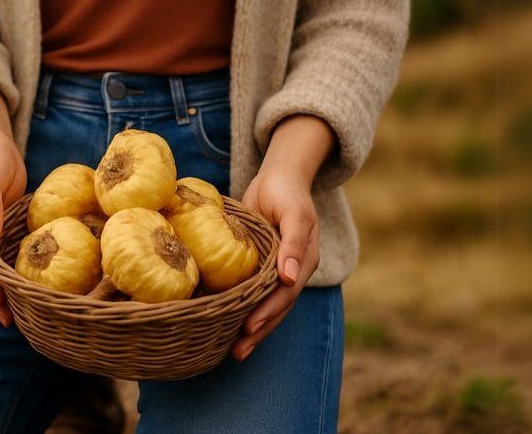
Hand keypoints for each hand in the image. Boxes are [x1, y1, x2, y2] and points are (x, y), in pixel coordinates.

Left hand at [231, 115, 333, 360]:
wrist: (279, 178)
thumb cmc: (285, 192)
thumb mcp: (294, 212)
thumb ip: (293, 242)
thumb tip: (289, 277)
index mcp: (304, 260)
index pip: (285, 294)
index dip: (267, 312)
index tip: (248, 327)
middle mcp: (293, 270)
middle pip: (277, 308)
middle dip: (259, 331)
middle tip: (237, 352)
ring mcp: (279, 271)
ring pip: (267, 306)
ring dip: (253, 330)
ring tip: (235, 351)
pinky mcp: (264, 268)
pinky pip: (256, 294)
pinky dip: (245, 311)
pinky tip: (228, 326)